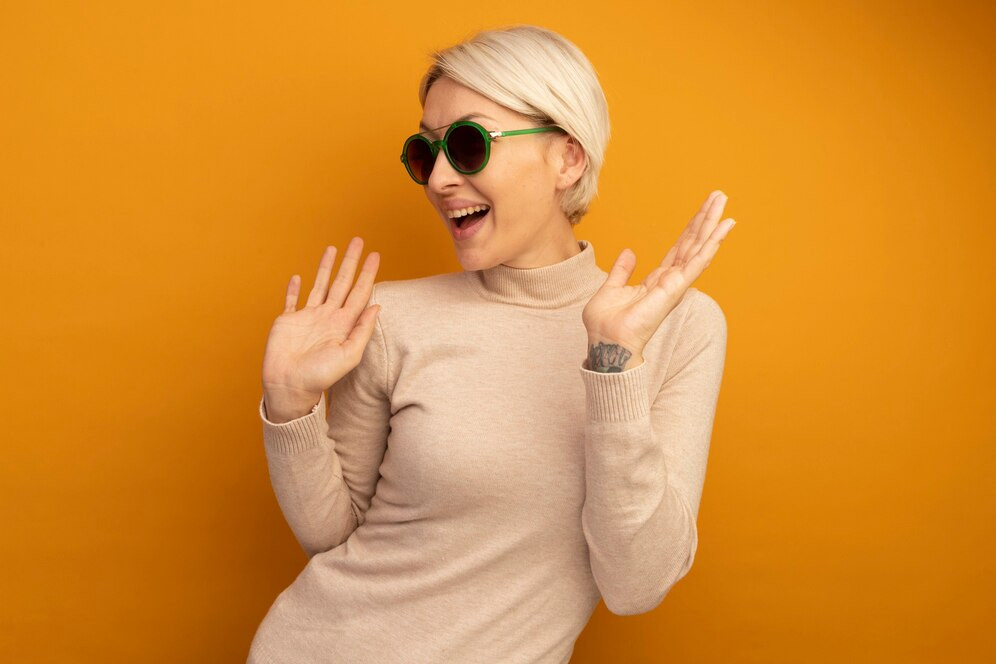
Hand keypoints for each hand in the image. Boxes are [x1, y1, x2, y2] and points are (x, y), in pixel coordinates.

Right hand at [261, 237, 381, 414]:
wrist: (290, 387)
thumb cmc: (320, 376)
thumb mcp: (349, 355)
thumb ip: (363, 330)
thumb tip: (377, 306)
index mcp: (343, 324)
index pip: (359, 292)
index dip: (367, 274)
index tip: (375, 255)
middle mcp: (327, 317)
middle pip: (341, 282)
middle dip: (350, 262)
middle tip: (358, 241)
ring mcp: (307, 318)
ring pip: (319, 285)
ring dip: (326, 267)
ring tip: (332, 248)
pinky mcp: (287, 321)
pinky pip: (291, 300)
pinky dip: (294, 289)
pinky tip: (298, 276)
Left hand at [582, 191, 735, 367]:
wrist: (605, 342)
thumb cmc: (606, 324)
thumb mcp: (611, 288)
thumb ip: (622, 270)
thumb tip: (629, 252)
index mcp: (657, 280)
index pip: (679, 249)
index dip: (691, 229)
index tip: (704, 209)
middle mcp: (671, 281)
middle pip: (692, 243)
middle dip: (706, 220)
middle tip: (720, 196)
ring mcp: (675, 285)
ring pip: (698, 249)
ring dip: (712, 226)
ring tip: (725, 205)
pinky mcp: (675, 288)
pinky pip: (696, 263)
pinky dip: (710, 245)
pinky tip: (722, 230)